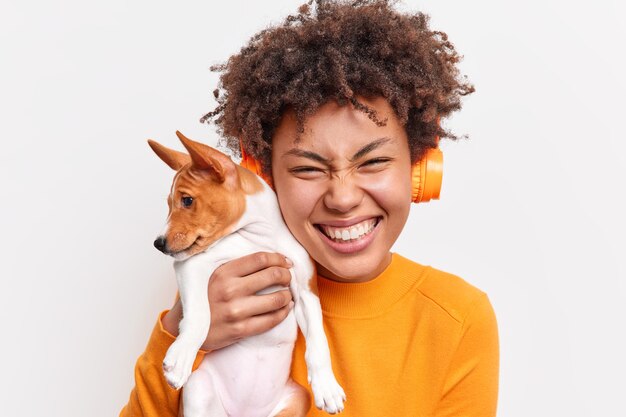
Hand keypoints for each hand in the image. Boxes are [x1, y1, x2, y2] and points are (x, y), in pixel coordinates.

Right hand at [162, 252, 293, 350]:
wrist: (185, 328)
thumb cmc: (203, 297)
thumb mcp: (213, 274)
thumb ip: (236, 266)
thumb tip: (270, 258)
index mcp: (223, 272)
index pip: (260, 259)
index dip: (278, 258)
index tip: (286, 262)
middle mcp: (230, 290)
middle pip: (272, 276)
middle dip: (286, 276)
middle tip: (288, 277)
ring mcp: (236, 311)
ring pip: (276, 299)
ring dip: (287, 295)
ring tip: (287, 294)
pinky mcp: (240, 330)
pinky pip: (271, 320)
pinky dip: (283, 313)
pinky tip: (285, 308)